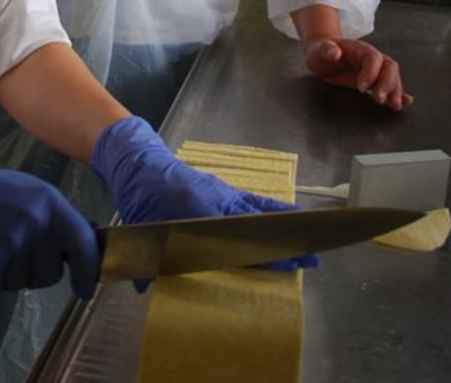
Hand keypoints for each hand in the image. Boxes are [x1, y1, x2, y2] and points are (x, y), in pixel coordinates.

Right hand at [0, 144, 99, 299]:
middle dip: (36, 270)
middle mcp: (35, 224)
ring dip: (9, 274)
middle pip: (51, 274)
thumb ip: (56, 219)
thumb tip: (81, 250)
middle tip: (15, 249)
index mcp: (50, 204)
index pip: (83, 244)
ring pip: (23, 283)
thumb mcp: (32, 193)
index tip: (85, 290)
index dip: (89, 272)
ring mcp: (10, 245)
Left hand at [92, 116, 318, 275]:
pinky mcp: (225, 189)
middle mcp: (219, 203)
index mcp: (200, 213)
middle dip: (281, 246)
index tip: (285, 266)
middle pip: (256, 227)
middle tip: (307, 262)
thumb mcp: (142, 228)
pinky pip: (254, 200)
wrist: (142, 163)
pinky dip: (274, 207)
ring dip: (284, 229)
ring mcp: (224, 194)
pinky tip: (292, 213)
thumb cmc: (142, 197)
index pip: (237, 239)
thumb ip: (146, 260)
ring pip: (259, 213)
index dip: (261, 255)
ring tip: (308, 244)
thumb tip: (142, 288)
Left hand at [304, 37, 412, 110]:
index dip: (371, 73)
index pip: (373, 58)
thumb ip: (327, 50)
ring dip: (395, 91)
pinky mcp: (374, 81)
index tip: (361, 87)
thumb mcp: (320, 49)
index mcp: (360, 49)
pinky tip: (405, 102)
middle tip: (379, 99)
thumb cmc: (321, 51)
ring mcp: (375, 70)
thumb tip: (334, 53)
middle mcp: (372, 59)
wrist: (324, 55)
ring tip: (394, 106)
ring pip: (393, 78)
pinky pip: (390, 86)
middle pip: (389, 68)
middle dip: (387, 84)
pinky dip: (399, 94)